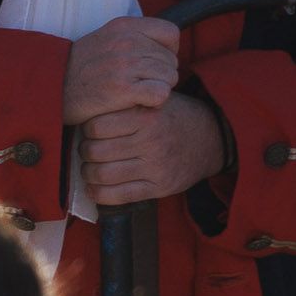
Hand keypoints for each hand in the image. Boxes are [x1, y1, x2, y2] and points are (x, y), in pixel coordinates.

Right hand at [63, 14, 181, 122]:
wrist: (51, 87)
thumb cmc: (81, 68)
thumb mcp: (106, 39)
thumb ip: (134, 37)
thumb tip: (167, 47)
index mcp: (124, 26)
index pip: (171, 33)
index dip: (168, 50)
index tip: (153, 62)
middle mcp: (126, 41)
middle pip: (171, 60)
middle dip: (162, 75)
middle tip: (142, 84)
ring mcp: (124, 65)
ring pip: (169, 77)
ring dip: (159, 89)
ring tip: (138, 94)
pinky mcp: (122, 88)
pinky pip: (160, 94)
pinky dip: (154, 102)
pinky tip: (138, 103)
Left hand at [79, 92, 226, 207]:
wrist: (212, 139)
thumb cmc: (173, 116)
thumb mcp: (153, 100)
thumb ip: (126, 103)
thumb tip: (88, 107)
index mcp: (146, 117)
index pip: (96, 126)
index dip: (86, 130)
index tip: (89, 131)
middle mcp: (151, 142)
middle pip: (95, 152)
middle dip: (84, 153)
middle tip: (86, 151)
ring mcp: (156, 167)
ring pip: (103, 175)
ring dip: (88, 174)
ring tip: (90, 168)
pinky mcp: (160, 188)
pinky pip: (120, 196)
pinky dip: (99, 194)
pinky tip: (94, 188)